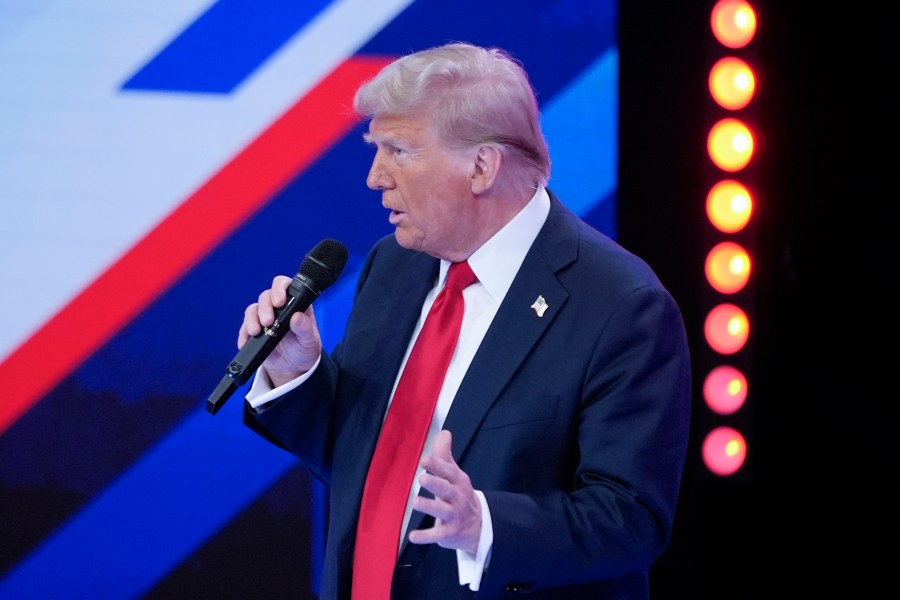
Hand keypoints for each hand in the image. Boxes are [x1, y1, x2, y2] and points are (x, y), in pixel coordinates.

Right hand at [238, 275, 322, 385]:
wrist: (293, 368)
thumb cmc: (304, 349)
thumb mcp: (310, 340)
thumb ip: (305, 328)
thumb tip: (297, 316)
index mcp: (295, 303)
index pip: (285, 285)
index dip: (280, 288)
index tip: (279, 301)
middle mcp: (278, 307)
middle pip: (266, 296)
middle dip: (265, 307)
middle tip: (268, 321)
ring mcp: (264, 317)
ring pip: (253, 309)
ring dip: (252, 319)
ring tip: (256, 331)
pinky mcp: (254, 331)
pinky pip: (244, 328)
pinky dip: (244, 334)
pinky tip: (246, 342)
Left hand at [408, 430, 481, 555]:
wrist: (479, 525)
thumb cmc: (459, 495)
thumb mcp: (454, 474)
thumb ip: (445, 455)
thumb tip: (444, 432)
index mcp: (458, 481)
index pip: (448, 471)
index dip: (437, 465)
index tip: (424, 460)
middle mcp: (457, 497)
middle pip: (446, 489)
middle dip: (435, 483)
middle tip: (422, 479)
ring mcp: (454, 515)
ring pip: (442, 511)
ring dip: (429, 507)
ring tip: (416, 502)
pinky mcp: (449, 532)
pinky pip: (438, 534)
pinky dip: (426, 536)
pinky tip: (413, 536)